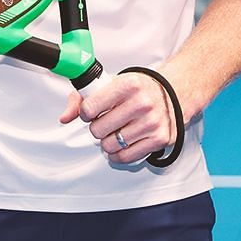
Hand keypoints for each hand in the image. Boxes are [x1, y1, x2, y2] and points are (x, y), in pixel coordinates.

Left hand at [58, 71, 177, 164]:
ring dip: (107, 142)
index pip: (89, 108)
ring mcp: (153, 122)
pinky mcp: (160, 138)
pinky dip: (118, 154)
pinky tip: (121, 144)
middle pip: (98, 129)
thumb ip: (83, 98)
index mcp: (129, 85)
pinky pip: (126, 156)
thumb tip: (65, 118)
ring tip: (115, 132)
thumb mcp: (113, 84)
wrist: (175, 92)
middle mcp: (142, 103)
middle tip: (106, 122)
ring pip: (109, 145)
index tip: (92, 112)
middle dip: (97, 128)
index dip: (86, 113)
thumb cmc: (140, 89)